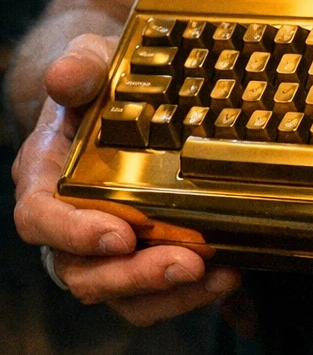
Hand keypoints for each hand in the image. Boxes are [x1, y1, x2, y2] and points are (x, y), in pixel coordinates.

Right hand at [12, 32, 240, 325]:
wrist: (119, 91)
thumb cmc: (99, 79)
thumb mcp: (89, 60)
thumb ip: (78, 68)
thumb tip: (64, 76)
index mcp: (44, 178)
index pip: (40, 219)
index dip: (74, 234)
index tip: (120, 236)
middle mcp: (67, 224)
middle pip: (83, 272)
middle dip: (136, 275)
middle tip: (188, 263)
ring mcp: (102, 247)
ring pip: (121, 294)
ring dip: (169, 293)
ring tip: (218, 275)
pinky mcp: (139, 256)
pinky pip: (154, 292)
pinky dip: (189, 293)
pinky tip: (229, 276)